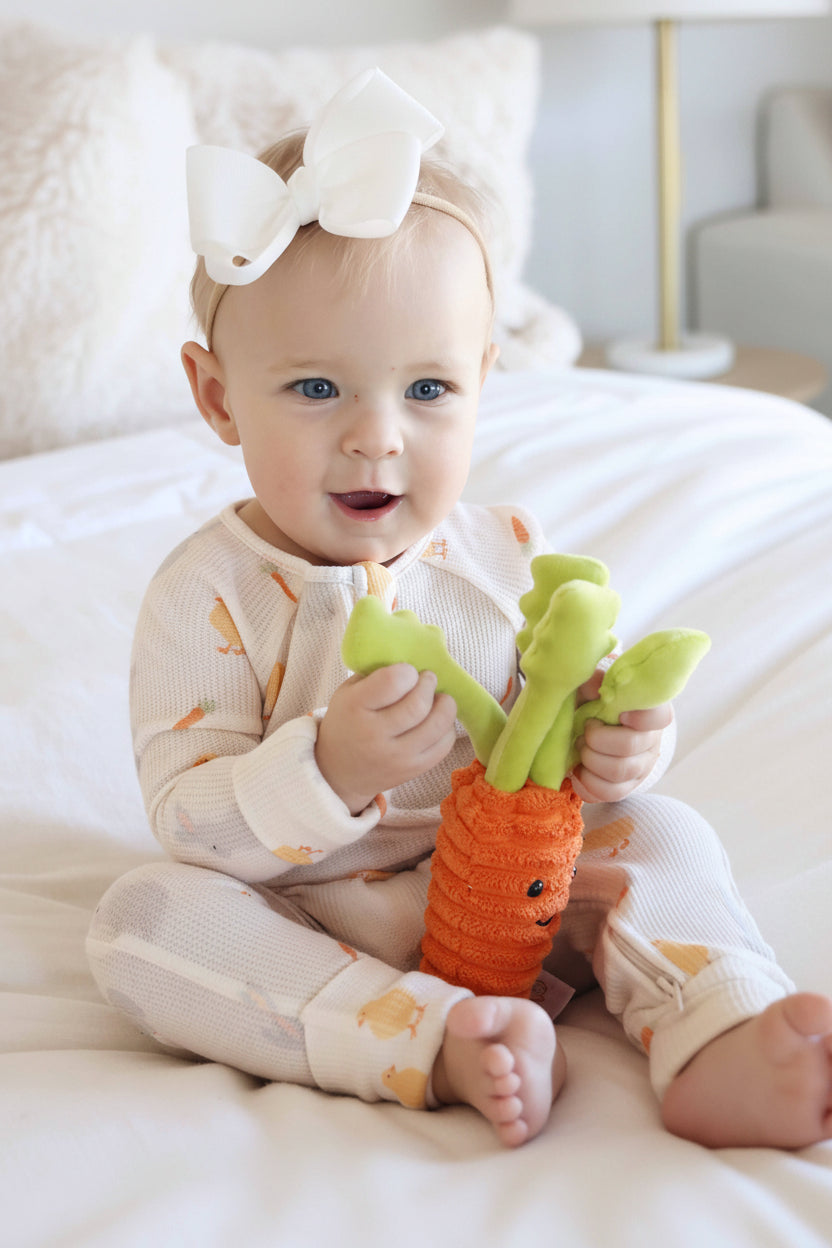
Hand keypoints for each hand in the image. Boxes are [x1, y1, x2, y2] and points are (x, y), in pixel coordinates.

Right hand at [315, 664, 457, 814]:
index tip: (407, 671)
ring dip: (445, 705)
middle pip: (418, 705)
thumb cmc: (347, 720)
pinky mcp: (412, 770)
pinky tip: (436, 720)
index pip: (393, 682)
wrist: (338, 770)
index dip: (407, 671)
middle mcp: (374, 735)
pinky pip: (443, 745)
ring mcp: (395, 756)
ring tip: (439, 698)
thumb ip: (376, 674)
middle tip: (427, 679)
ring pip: (438, 726)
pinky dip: (447, 727)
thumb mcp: (349, 691)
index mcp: (354, 707)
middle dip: (429, 684)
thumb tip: (414, 658)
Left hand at [570, 669, 672, 802]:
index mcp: (649, 713)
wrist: (587, 730)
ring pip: (618, 771)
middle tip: (585, 731)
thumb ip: (591, 681)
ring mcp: (641, 767)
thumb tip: (597, 689)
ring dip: (590, 759)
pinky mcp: (626, 788)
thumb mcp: (589, 688)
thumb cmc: (592, 704)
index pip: (661, 716)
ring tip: (581, 747)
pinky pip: (608, 793)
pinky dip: (586, 782)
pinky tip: (579, 769)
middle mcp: (651, 741)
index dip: (642, 718)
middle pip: (629, 746)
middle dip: (597, 739)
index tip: (619, 714)